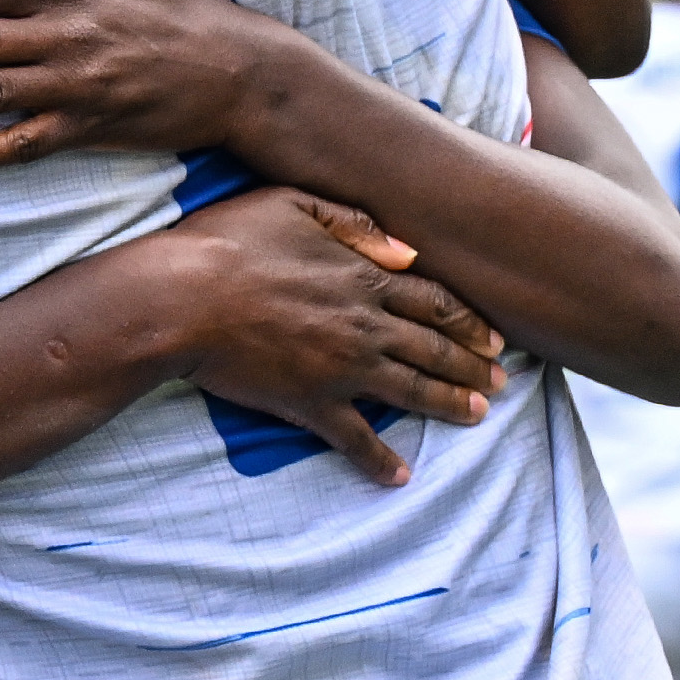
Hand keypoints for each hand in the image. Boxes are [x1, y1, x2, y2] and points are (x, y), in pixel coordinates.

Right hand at [159, 185, 508, 486]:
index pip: (436, 302)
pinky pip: (355, 438)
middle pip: (434, 350)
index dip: (469, 322)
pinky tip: (400, 476)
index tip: (494, 339)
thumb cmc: (226, 243)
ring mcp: (340, 368)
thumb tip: (407, 252)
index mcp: (363, 276)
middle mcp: (365, 325)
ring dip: (447, 405)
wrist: (180, 299)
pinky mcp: (309, 404)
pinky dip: (380, 459)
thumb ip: (355, 223)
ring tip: (475, 418)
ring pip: (410, 391)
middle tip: (499, 385)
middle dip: (472, 368)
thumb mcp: (292, 204)